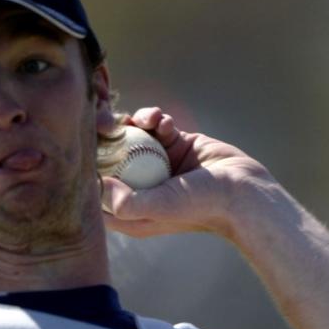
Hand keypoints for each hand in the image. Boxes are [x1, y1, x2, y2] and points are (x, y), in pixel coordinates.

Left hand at [101, 107, 279, 241]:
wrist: (243, 191)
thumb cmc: (201, 205)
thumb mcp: (160, 207)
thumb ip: (126, 201)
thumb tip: (98, 184)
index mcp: (129, 210)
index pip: (94, 187)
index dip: (87, 164)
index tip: (85, 141)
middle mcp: (138, 186)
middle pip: (109, 157)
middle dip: (105, 134)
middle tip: (107, 118)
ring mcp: (155, 165)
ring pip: (130, 136)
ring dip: (134, 121)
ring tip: (147, 119)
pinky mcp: (173, 145)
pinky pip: (154, 126)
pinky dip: (156, 119)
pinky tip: (165, 121)